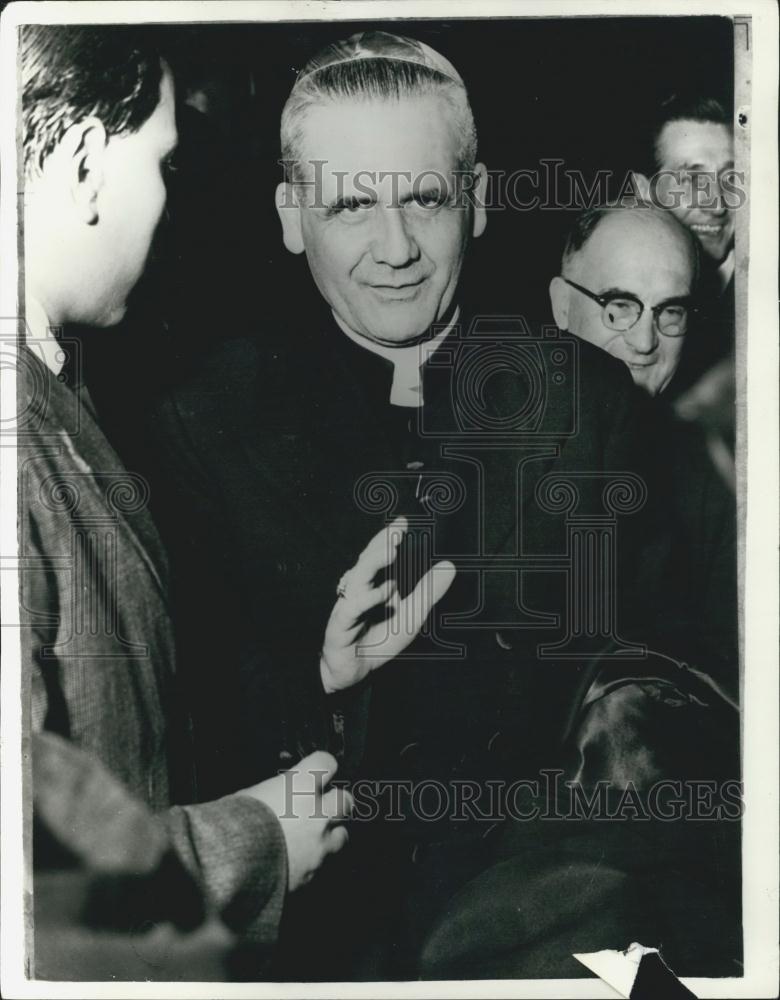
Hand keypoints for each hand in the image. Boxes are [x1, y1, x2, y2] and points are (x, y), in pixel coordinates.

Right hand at [240, 751, 351, 891]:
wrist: (229, 867)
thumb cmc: (232, 824)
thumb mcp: (249, 796)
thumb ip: (273, 793)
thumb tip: (276, 795)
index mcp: (301, 785)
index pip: (327, 763)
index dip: (322, 767)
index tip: (317, 772)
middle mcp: (317, 812)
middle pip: (345, 800)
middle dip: (336, 803)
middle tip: (321, 808)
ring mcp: (319, 844)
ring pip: (342, 835)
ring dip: (330, 835)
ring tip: (314, 839)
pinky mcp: (314, 872)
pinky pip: (323, 865)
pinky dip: (314, 863)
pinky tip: (299, 863)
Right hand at [320, 516, 455, 693]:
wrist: (354, 671)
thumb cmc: (379, 640)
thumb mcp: (412, 615)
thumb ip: (428, 591)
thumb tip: (449, 565)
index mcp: (374, 583)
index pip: (380, 554)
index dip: (389, 536)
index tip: (404, 522)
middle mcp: (359, 589)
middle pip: (367, 560)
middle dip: (381, 542)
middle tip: (398, 529)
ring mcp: (348, 605)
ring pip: (358, 578)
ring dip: (374, 563)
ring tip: (391, 551)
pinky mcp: (340, 624)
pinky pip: (353, 607)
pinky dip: (369, 598)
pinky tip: (386, 591)